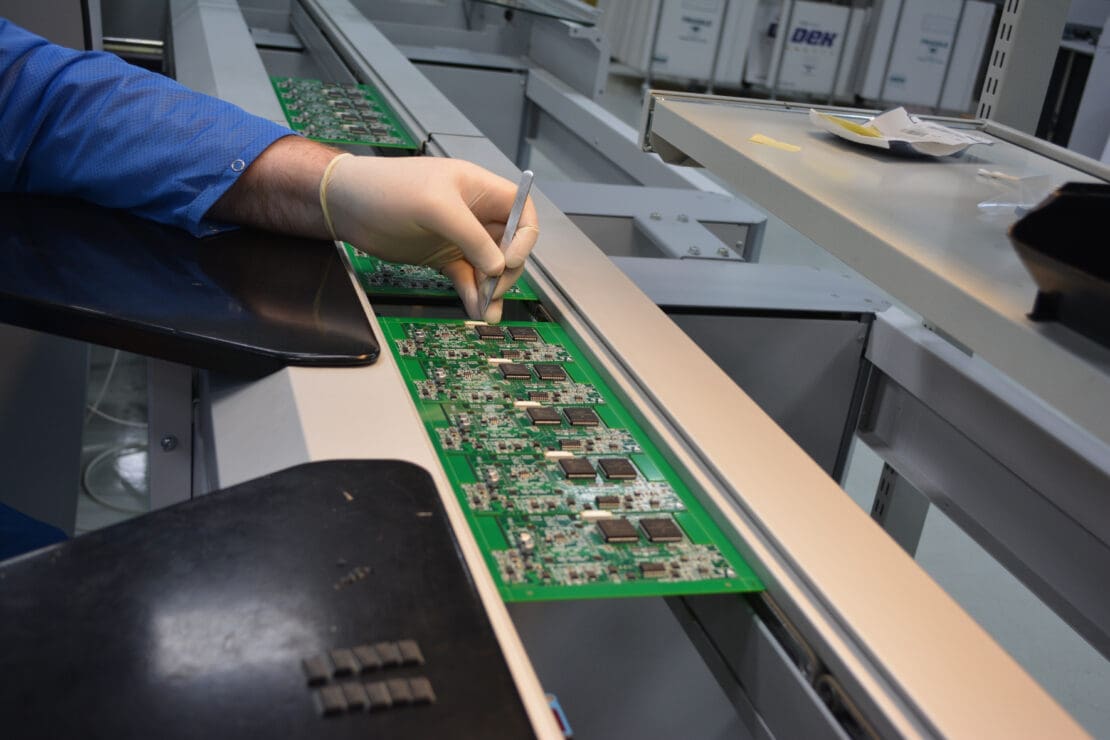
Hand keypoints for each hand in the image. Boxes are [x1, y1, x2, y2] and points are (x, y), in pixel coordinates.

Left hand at [322, 154, 538, 322]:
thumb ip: (471, 237)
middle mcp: (474, 212)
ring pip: (489, 267)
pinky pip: (467, 277)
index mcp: (479, 189)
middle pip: (509, 245)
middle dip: (505, 271)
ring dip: (490, 290)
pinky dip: (472, 293)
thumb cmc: (387, 189)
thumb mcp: (435, 208)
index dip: (523, 239)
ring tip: (486, 311)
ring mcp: (459, 236)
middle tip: (493, 290)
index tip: (509, 261)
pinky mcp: (443, 255)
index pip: (521, 211)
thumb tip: (498, 267)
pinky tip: (473, 307)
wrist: (348, 205)